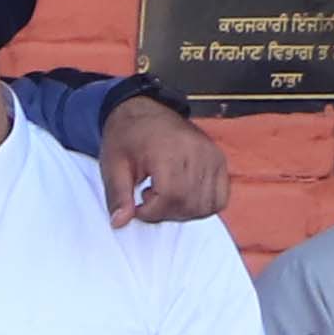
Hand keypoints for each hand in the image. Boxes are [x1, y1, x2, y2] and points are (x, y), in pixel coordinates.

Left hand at [98, 90, 230, 226]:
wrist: (144, 112)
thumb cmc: (128, 136)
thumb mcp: (113, 165)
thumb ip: (118, 196)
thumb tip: (119, 222)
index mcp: (169, 150)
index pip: (170, 197)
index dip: (151, 212)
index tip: (137, 207)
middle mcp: (197, 152)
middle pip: (189, 204)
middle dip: (164, 213)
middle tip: (148, 200)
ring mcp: (212, 156)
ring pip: (205, 204)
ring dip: (183, 211)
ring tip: (163, 195)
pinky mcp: (219, 160)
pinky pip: (221, 197)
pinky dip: (202, 205)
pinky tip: (182, 195)